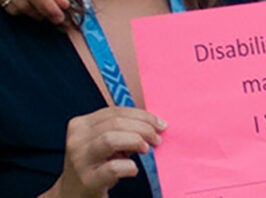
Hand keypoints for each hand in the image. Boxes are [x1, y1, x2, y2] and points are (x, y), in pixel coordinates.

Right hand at [0, 0, 67, 22]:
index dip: (47, 5)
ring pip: (12, 7)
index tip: (60, 15)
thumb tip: (62, 4)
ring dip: (31, 12)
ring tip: (42, 5)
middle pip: (22, 0)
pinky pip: (3, 6)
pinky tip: (27, 1)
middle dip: (42, 11)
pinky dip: (19, 8)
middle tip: (56, 14)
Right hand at [40, 107, 166, 196]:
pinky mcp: (87, 181)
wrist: (72, 197)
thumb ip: (121, 128)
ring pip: (111, 139)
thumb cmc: (95, 165)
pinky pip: (113, 167)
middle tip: (157, 138)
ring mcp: (79, 160)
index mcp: (81, 124)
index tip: (160, 123)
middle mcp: (76, 139)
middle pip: (116, 123)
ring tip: (147, 149)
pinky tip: (134, 169)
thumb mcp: (102, 141)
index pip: (116, 111)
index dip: (142, 115)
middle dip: (143, 127)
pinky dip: (129, 165)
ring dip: (136, 140)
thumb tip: (154, 123)